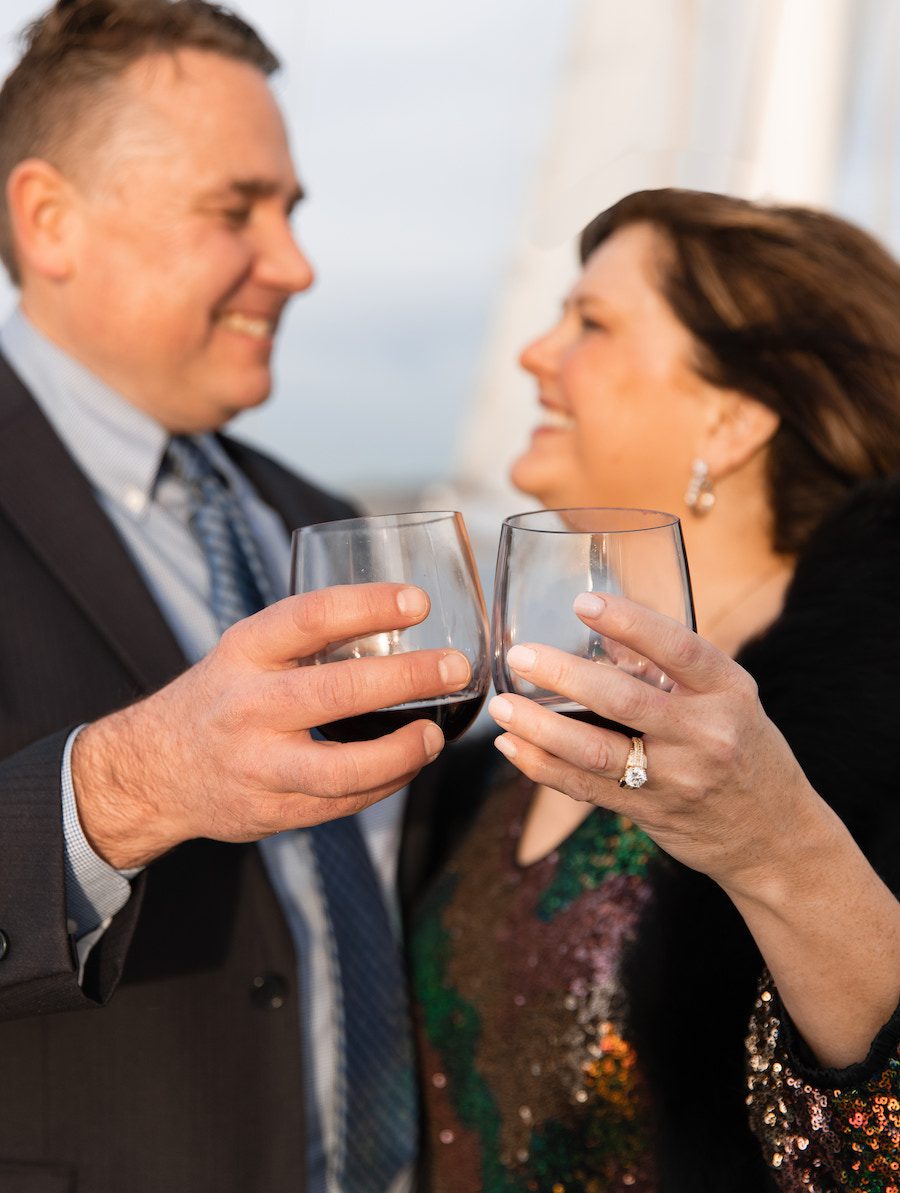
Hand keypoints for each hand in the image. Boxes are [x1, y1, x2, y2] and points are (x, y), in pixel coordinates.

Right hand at [73, 584, 470, 868]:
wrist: (154, 770)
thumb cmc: (222, 697)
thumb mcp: (247, 653)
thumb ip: (306, 640)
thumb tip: (401, 619)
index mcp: (245, 652)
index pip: (311, 617)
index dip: (369, 605)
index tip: (418, 602)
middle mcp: (249, 707)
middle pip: (339, 693)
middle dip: (408, 679)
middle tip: (454, 668)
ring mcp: (259, 765)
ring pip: (343, 768)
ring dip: (402, 752)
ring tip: (434, 736)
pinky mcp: (272, 810)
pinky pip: (342, 803)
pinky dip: (385, 784)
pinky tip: (408, 765)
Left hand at [488, 591, 822, 896]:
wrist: (774, 838)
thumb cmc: (743, 748)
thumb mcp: (727, 698)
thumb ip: (670, 668)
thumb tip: (606, 631)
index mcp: (727, 691)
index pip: (678, 648)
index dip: (630, 622)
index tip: (583, 602)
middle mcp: (705, 734)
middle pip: (625, 701)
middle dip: (564, 675)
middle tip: (519, 656)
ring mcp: (676, 779)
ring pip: (596, 753)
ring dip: (540, 728)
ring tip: (502, 707)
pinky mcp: (650, 813)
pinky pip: (586, 788)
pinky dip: (543, 766)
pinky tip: (513, 746)